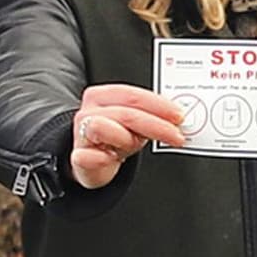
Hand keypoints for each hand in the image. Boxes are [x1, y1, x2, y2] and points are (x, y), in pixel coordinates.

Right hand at [67, 84, 189, 191]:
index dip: (158, 105)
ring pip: (102, 127)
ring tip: (136, 145)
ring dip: (125, 138)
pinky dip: (98, 158)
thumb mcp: (135, 122)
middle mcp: (90, 111)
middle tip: (176, 135)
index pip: (132, 95)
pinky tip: (109, 158)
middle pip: (124, 112)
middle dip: (155, 124)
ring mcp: (81, 133)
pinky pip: (84, 156)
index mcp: (103, 96)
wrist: (92, 162)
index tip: (178, 116)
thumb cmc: (116, 138)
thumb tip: (179, 116)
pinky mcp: (78, 157)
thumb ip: (152, 115)